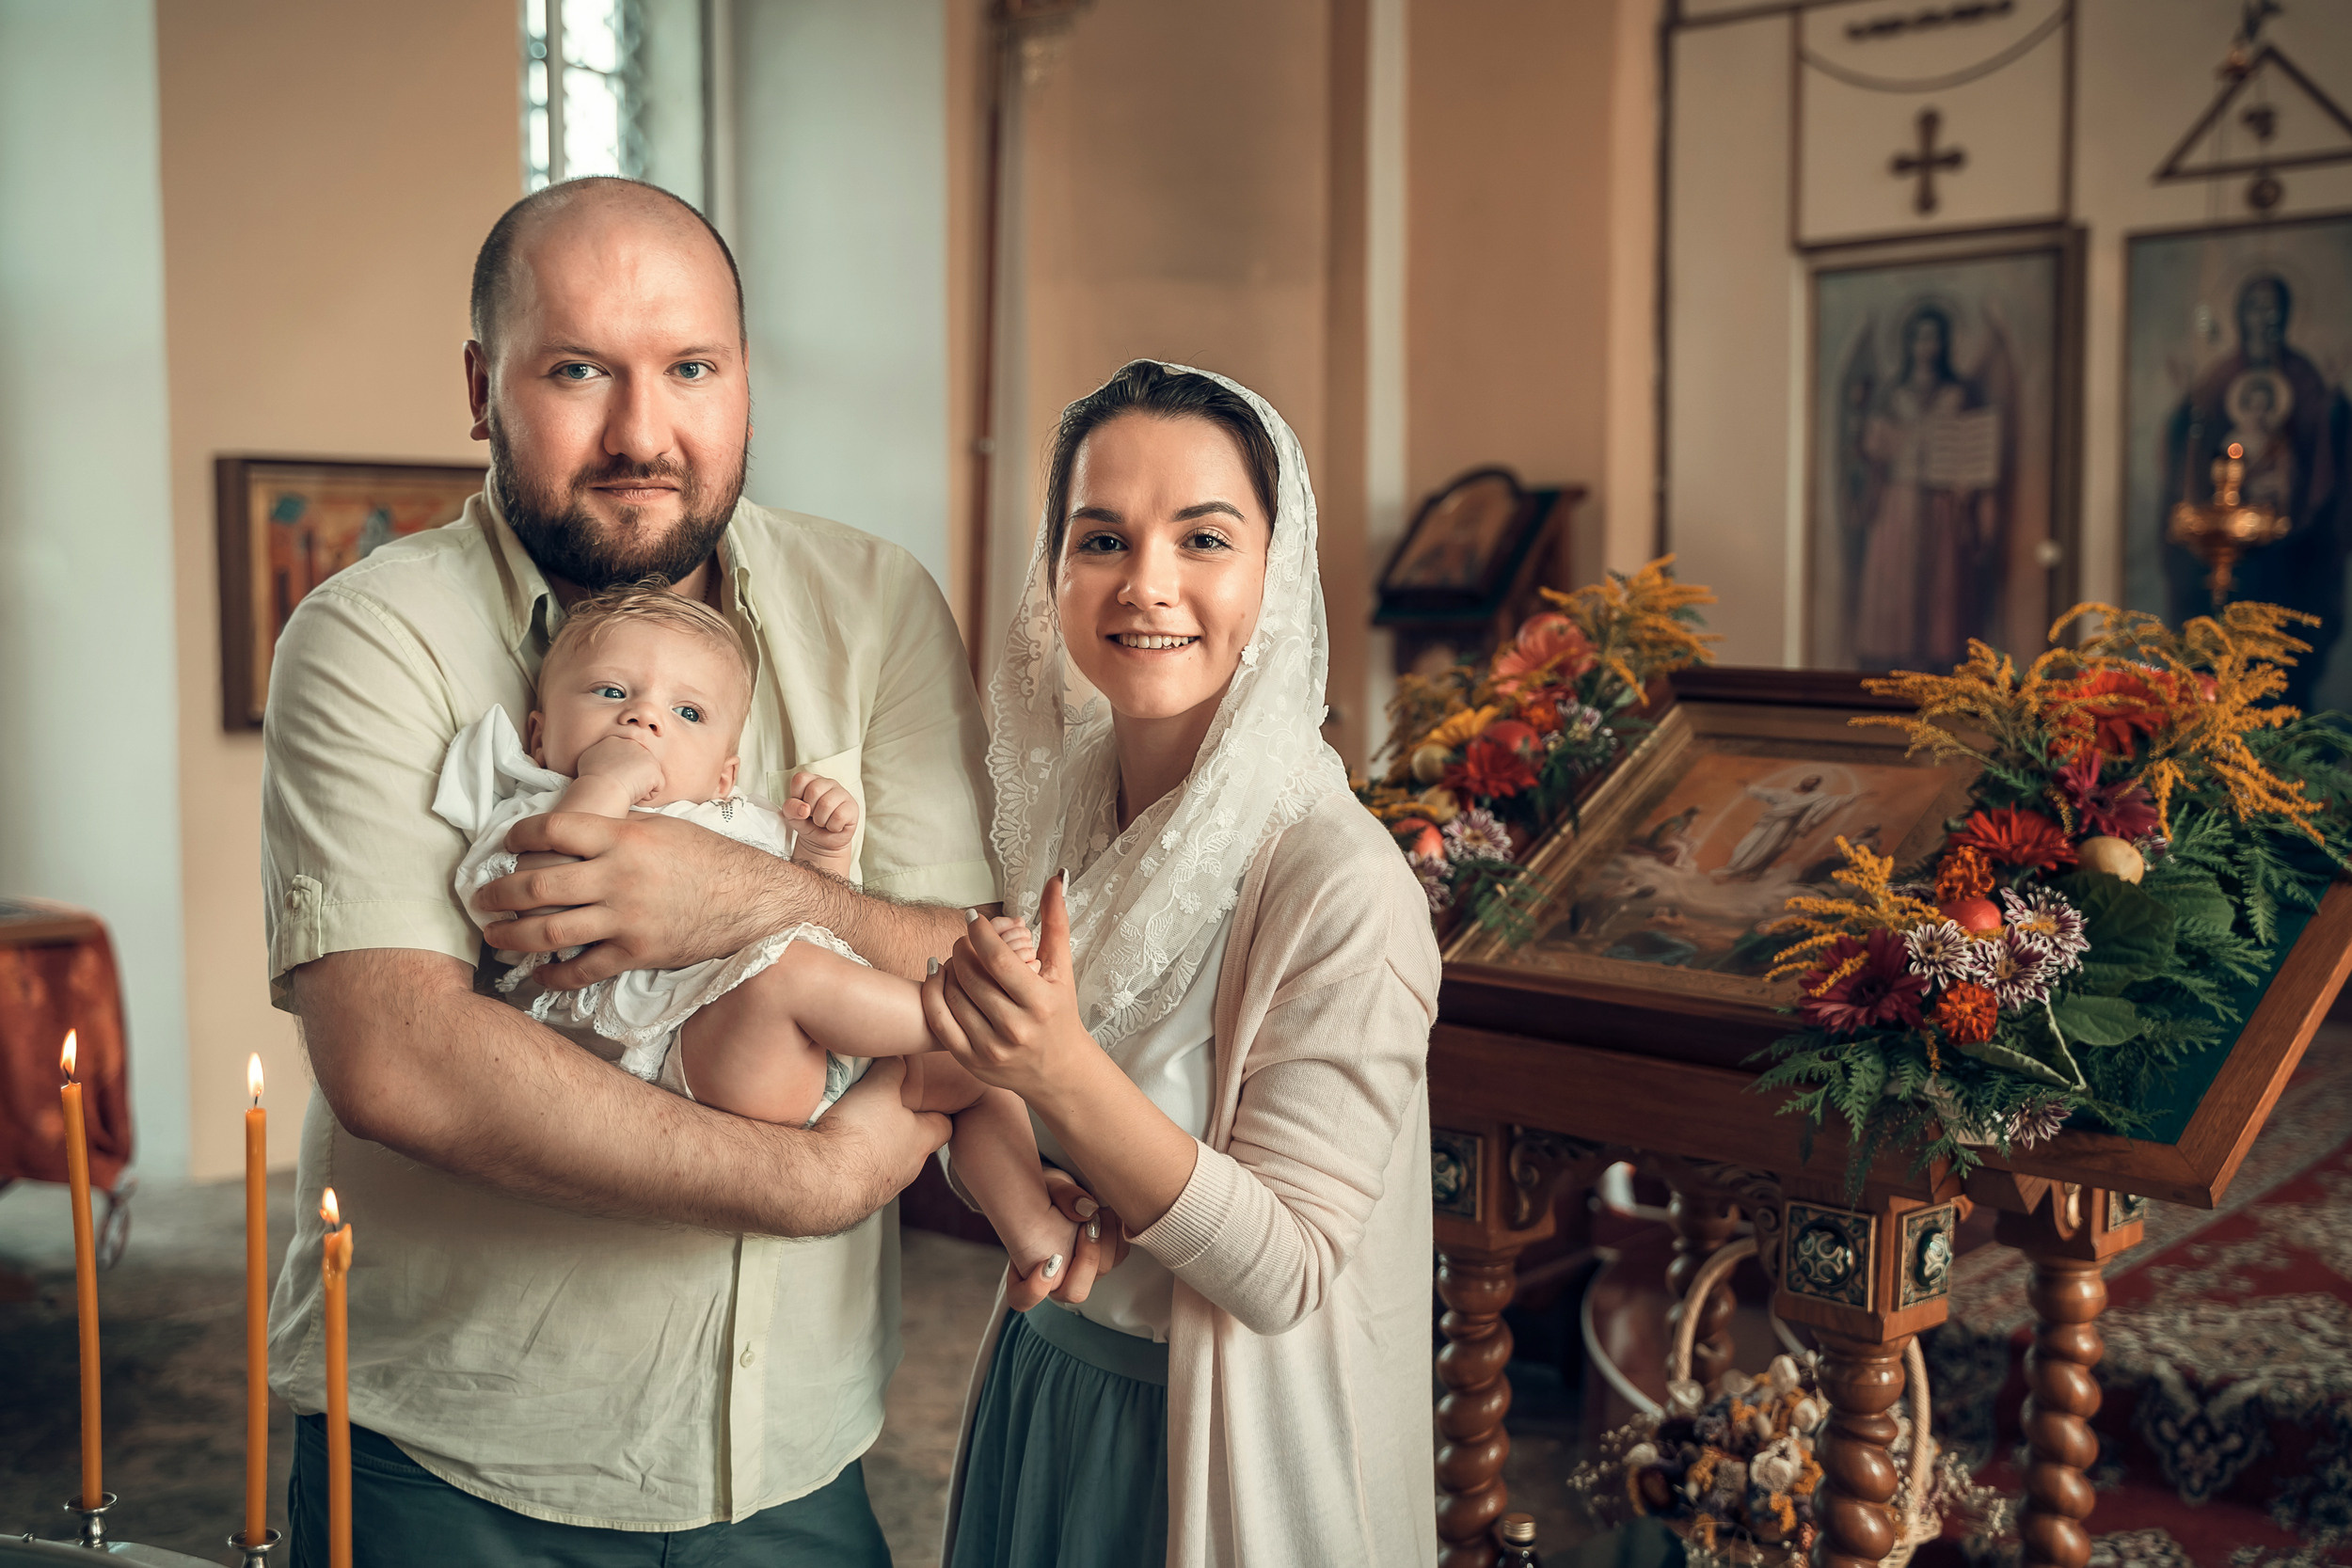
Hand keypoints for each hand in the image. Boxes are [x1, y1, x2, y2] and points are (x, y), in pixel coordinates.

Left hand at [479, 810, 791, 984]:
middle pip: (537, 885)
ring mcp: (625, 919)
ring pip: (549, 932)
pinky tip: (537, 973)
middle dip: (498, 893)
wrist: (754, 901)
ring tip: (493, 934)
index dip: (519, 835)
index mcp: (623, 837)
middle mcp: (618, 877)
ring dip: (511, 934)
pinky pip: (582, 970)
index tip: (507, 843)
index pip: (553, 830)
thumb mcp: (664, 826)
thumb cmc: (711, 858)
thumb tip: (578, 828)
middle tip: (480, 897)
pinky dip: (552, 975)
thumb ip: (618, 828)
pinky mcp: (636, 953)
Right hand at [575, 735, 664, 803]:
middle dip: (632, 776)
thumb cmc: (591, 780)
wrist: (600, 788)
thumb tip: (603, 757)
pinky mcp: (655, 769)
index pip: (626, 755)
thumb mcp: (589, 758)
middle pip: (638, 764)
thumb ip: (600, 753)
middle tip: (618, 783)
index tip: (612, 777)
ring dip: (639, 785)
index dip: (620, 770)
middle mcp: (633, 744)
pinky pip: (657, 787)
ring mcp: (646, 755)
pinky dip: (647, 795)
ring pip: (648, 775)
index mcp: (615, 740)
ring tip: (624, 788)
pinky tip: (633, 793)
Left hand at [782, 771, 859, 854]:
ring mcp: (842, 793)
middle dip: (810, 811)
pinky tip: (834, 825)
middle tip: (814, 816)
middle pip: (813, 791)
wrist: (822, 842)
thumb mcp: (792, 816)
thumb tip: (804, 809)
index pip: (800, 779)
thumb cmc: (808, 824)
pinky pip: (839, 816)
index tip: (802, 807)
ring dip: (820, 820)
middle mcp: (828, 783)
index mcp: (812, 781)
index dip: (797, 797)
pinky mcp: (852, 807)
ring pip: (826, 804)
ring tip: (823, 822)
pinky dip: (832, 826)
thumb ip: (790, 808)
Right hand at [817, 1058, 952, 1197]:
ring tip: (853, 1127)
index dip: (937, 1110)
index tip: (927, 1098)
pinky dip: (852, 1163)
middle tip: (881, 1108)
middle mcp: (909, 1169)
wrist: (823, 1183)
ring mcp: (884, 1187)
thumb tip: (897, 1057)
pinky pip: (860, 1176)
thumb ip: (892, 1069)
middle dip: (900, 1126)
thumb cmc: (859, 1135)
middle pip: (914, 1144)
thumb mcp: (879, 1087)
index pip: (945, 1125)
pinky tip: (835, 1151)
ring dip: (874, 1146)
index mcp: (922, 1141)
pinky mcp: (858, 1199)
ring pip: (886, 1161)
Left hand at [919, 876, 1092, 1108]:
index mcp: (1040, 1002)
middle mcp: (1016, 1028)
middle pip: (972, 976)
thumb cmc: (1060, 1012)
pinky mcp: (972, 1062)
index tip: (972, 918)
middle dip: (962, 950)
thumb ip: (1055, 922)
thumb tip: (1055, 877)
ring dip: (948, 970)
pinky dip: (933, 994)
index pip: (999, 960)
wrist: (1059, 1072)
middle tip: (964, 940)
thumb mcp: (1063, 969)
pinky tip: (937, 976)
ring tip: (955, 958)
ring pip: (953, 996)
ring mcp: (991, 1048)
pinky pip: (940, 1022)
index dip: (980, 933)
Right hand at [1001, 1168, 1131, 1310]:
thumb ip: (1062, 1196)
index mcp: (1029, 1267)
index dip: (1033, 1290)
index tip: (1048, 1260)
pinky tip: (1110, 1211)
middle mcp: (1057, 1278)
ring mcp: (1083, 1272)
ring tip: (1098, 1211)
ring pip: (1101, 1272)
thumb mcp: (1047, 1188)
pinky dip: (1118, 1234)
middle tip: (1088, 1225)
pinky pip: (1118, 1256)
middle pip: (1073, 1292)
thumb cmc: (1046, 1194)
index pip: (1022, 1298)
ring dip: (1106, 1241)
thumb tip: (1088, 1210)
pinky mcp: (1105, 1258)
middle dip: (1087, 1259)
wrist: (1063, 1190)